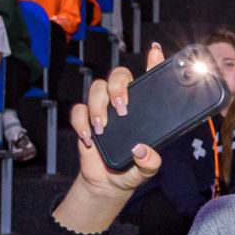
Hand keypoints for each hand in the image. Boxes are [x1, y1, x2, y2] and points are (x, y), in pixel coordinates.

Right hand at [72, 44, 167, 199]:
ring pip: (96, 88)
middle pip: (118, 76)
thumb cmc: (133, 170)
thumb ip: (150, 162)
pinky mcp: (85, 119)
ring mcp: (103, 109)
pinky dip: (81, 122)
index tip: (156, 52)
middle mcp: (123, 103)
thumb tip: (142, 151)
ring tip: (103, 129)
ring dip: (98, 106)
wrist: (109, 183)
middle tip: (122, 109)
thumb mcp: (147, 169)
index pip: (149, 81)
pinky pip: (78, 110)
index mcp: (144, 109)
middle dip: (118, 87)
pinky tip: (89, 138)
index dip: (153, 63)